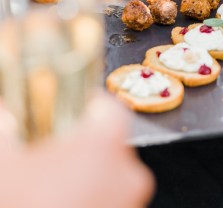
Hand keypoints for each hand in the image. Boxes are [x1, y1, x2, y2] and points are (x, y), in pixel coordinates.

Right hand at [0, 94, 153, 207]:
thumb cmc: (19, 203)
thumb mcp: (4, 160)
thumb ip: (9, 123)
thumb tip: (8, 108)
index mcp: (105, 144)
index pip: (106, 105)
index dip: (79, 103)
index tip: (58, 108)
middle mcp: (128, 171)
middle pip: (105, 141)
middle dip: (75, 143)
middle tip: (44, 152)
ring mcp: (130, 202)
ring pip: (106, 173)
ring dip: (80, 173)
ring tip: (44, 186)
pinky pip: (107, 198)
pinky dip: (88, 197)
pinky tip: (56, 203)